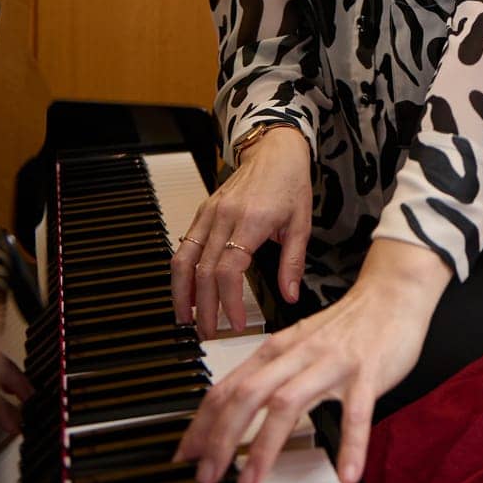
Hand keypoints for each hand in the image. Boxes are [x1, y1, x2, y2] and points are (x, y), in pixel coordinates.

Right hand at [171, 127, 312, 336]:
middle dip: (204, 308)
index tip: (237, 323)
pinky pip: (185, 246)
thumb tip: (291, 295)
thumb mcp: (302, 223)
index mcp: (252, 220)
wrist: (273, 149)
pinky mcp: (203, 212)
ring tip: (186, 319)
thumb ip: (293, 262)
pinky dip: (181, 272)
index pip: (230, 270)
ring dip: (181, 293)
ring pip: (184, 259)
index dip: (230, 301)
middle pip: (203, 271)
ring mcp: (210, 213)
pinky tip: (186, 292)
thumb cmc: (289, 182)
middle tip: (209, 333)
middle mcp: (225, 217)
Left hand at [176, 241, 447, 482]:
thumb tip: (236, 408)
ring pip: (289, 402)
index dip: (202, 423)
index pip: (228, 388)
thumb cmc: (346, 325)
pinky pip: (357, 411)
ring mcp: (332, 363)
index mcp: (277, 350)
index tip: (185, 455)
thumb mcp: (298, 346)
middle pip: (248, 395)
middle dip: (221, 438)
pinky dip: (351, 444)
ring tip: (251, 482)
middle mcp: (298, 355)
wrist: (392, 292)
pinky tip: (346, 475)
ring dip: (265, 446)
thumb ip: (270, 375)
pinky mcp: (367, 371)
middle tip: (206, 475)